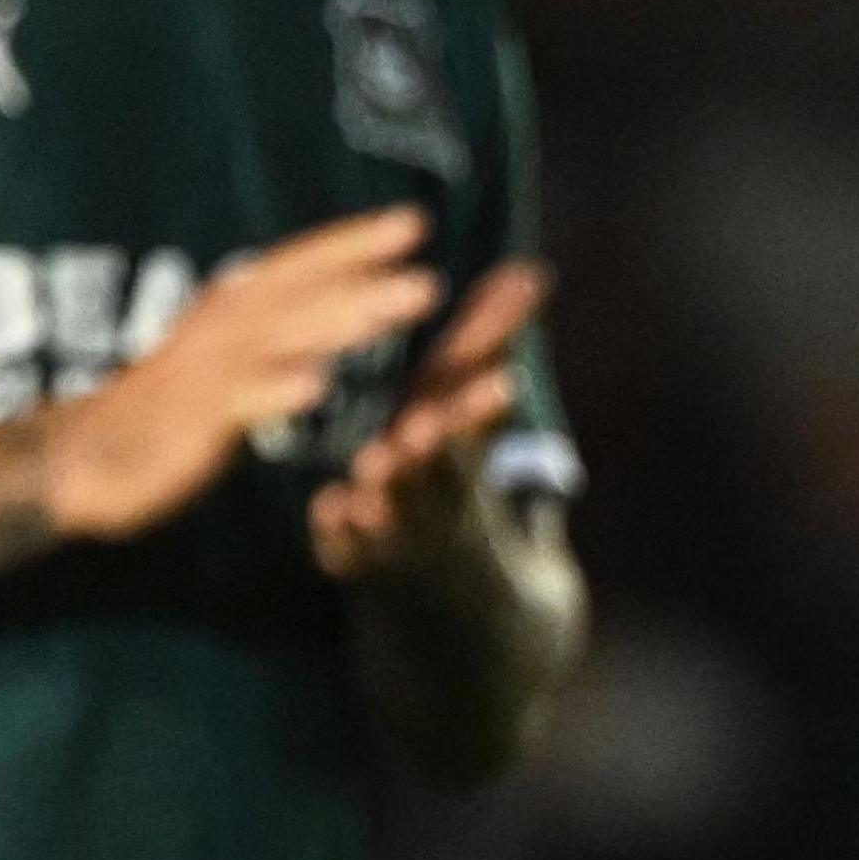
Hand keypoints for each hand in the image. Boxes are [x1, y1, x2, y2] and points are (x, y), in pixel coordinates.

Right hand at [38, 207, 441, 540]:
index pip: (296, 265)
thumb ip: (274, 330)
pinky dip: (275, 389)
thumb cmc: (165, 408)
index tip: (412, 222)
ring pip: (281, 335)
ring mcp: (207, 372)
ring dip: (343, 315)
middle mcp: (221, 329)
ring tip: (404, 302)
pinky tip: (316, 385)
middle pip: (297, 287)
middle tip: (421, 242)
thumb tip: (334, 306)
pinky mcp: (190, 422)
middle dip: (360, 264)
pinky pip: (238, 403)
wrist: (80, 458)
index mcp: (231, 311)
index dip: (351, 241)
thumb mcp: (223, 358)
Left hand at [312, 259, 550, 582]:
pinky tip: (326, 505)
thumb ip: (494, 342)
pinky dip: (338, 529)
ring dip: (386, 489)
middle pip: (440, 468)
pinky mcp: (354, 557)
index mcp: (466, 452)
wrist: (454, 588)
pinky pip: (344, 546)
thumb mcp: (471, 408)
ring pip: (393, 509)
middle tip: (418, 427)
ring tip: (373, 464)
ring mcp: (399, 530)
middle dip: (433, 448)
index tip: (509, 384)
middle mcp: (438, 493)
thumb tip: (532, 270)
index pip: (483, 422)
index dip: (491, 402)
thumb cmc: (450, 465)